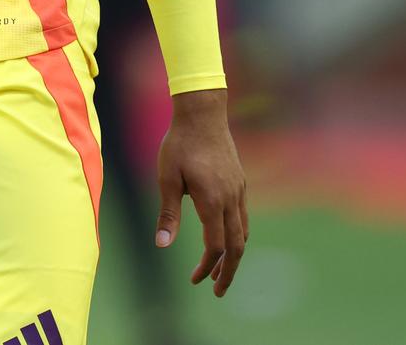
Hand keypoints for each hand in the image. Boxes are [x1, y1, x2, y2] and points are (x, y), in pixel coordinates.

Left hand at [155, 88, 248, 296]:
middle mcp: (231, 199)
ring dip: (234, 255)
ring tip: (220, 270)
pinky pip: (243, 218)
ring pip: (243, 233)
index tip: (194, 279)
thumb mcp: (167, 178)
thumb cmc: (178, 144)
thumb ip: (168, 213)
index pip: (216, 245)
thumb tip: (161, 244)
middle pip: (237, 246)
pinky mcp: (240, 183)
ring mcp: (239, 191)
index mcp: (212, 200)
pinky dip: (237, 235)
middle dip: (228, 271)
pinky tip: (226, 239)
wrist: (202, 114)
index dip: (206, 266)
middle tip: (218, 291)